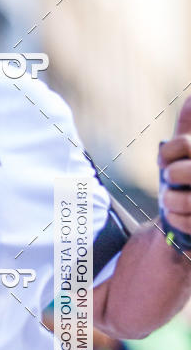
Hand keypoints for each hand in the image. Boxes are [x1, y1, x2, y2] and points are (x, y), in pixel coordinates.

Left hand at [159, 98, 190, 234]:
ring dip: (170, 200)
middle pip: (186, 173)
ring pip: (188, 201)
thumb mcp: (188, 152)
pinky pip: (188, 224)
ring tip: (169, 200)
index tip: (162, 160)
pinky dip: (175, 219)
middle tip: (170, 180)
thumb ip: (190, 126)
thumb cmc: (188, 178)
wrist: (189, 216)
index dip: (170, 151)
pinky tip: (176, 216)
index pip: (187, 146)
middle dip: (172, 175)